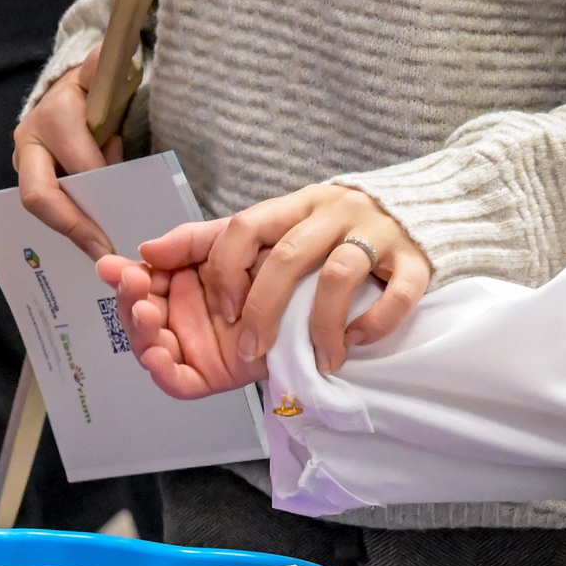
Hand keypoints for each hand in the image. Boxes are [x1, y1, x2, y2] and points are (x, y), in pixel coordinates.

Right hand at [13, 47, 123, 258]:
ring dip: (70, 232)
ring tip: (101, 253)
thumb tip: (118, 49)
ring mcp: (23, 165)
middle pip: (39, 196)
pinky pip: (47, 211)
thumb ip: (108, 67)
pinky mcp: (29, 181)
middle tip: (103, 251)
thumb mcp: (101, 75)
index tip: (126, 209)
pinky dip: (68, 229)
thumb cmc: (92, 90)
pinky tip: (91, 247)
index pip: (79, 163)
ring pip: (42, 208)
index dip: (103, 186)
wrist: (67, 93)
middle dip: (72, 226)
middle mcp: (28, 144)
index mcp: (52, 118)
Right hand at [103, 223, 265, 399]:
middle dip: (130, 302)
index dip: (123, 277)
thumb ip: (187, 242)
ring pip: (151, 348)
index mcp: (178, 284)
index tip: (113, 267)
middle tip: (134, 284)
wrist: (316, 287)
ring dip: (141, 332)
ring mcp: (194, 346)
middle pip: (139, 317)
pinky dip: (163, 373)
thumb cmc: (273, 259)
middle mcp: (180, 316)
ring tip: (146, 312)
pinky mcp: (212, 374)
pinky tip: (156, 355)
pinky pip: (179, 381)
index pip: (139, 284)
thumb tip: (144, 251)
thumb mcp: (228, 239)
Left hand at [173, 183, 431, 374]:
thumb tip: (146, 252)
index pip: (246, 226)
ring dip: (322, 327)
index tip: (220, 312)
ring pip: (341, 275)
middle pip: (288, 256)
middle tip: (252, 353)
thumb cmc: (331, 228)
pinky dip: (374, 323)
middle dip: (263, 310)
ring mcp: (376, 234)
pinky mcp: (415, 260)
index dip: (225, 272)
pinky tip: (357, 342)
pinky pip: (397, 292)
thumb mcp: (273, 226)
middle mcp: (333, 213)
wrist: (419, 209)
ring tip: (317, 360)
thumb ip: (211, 240)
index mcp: (294, 205)